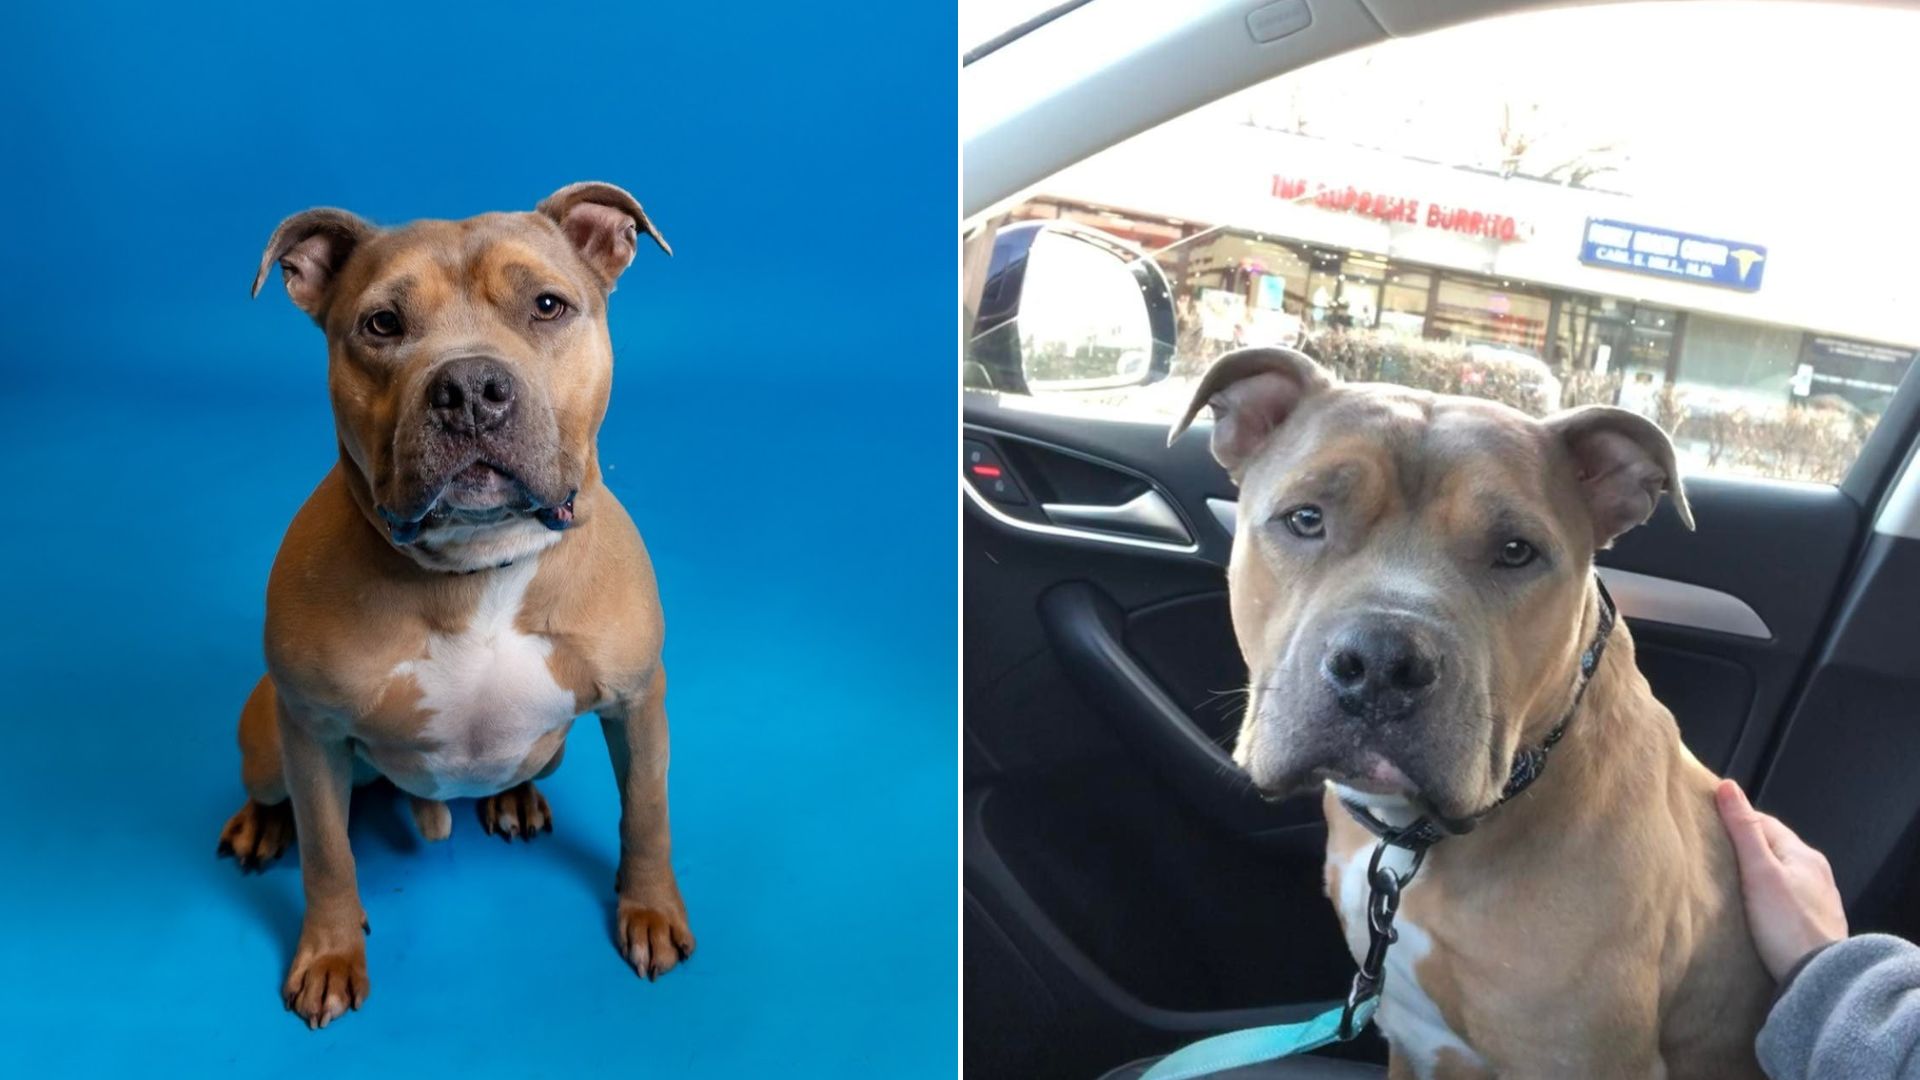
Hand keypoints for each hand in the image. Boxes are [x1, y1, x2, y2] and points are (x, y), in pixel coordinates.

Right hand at [1716, 779, 1847, 980]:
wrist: (1820, 977)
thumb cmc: (1786, 923)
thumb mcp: (1759, 872)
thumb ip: (1743, 830)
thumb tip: (1727, 785)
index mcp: (1803, 853)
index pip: (1763, 823)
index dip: (1734, 821)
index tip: (1705, 828)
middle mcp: (1816, 871)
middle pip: (1772, 849)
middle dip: (1743, 848)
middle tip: (1710, 856)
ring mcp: (1818, 899)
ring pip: (1779, 875)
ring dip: (1755, 875)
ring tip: (1726, 883)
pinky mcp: (1814, 923)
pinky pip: (1786, 898)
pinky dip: (1767, 896)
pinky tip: (1753, 909)